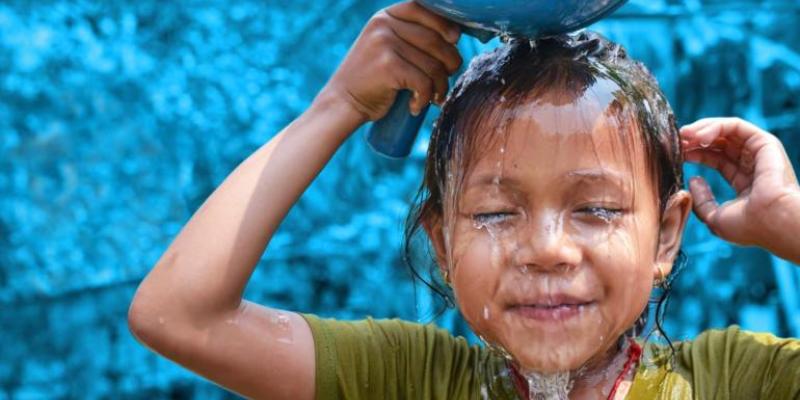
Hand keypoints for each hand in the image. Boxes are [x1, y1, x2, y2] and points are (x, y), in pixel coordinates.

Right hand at [315, 1, 462, 123]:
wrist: (343, 102)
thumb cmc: (371, 79)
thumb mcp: (386, 46)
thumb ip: (410, 35)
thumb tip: (455, 34)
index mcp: (384, 16)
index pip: (423, 8)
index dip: (444, 23)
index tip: (455, 39)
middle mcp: (384, 25)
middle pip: (435, 40)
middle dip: (450, 63)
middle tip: (446, 79)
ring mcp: (384, 44)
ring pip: (433, 65)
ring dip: (441, 86)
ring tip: (435, 97)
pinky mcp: (388, 66)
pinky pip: (424, 82)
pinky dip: (425, 98)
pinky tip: (417, 106)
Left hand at [680, 117, 799, 255]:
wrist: (773, 222)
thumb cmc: (749, 226)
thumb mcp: (715, 219)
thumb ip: (702, 201)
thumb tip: (694, 180)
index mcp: (744, 182)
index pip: (715, 159)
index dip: (694, 154)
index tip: (674, 154)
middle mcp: (752, 165)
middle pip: (718, 143)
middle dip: (693, 140)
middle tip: (674, 142)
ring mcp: (759, 153)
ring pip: (725, 131)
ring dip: (700, 130)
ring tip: (682, 136)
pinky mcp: (764, 142)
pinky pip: (735, 126)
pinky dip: (714, 127)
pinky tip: (697, 137)